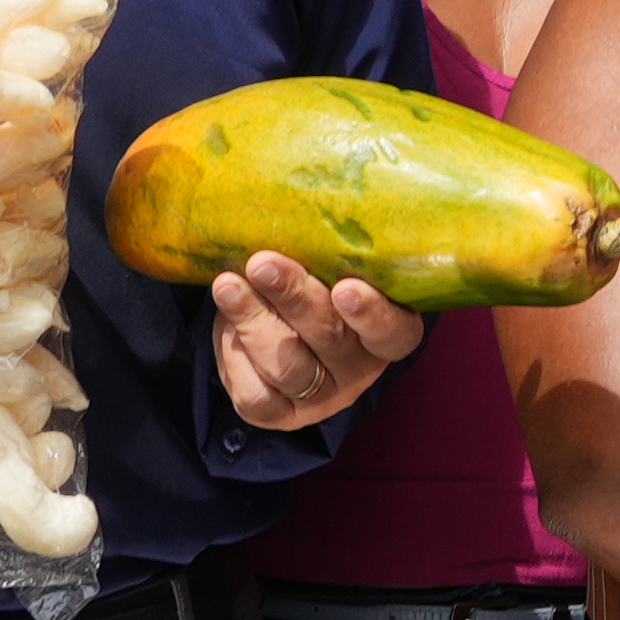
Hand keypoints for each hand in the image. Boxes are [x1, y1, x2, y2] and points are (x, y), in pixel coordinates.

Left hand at [213, 253, 424, 437]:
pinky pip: (256, 396)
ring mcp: (321, 396)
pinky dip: (235, 357)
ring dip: (253, 321)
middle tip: (263, 263)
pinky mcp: (281, 414)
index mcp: (389, 332)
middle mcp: (359, 368)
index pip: (393, 332)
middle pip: (329, 339)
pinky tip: (226, 323)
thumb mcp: (334, 265)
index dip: (372, 314)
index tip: (346, 288)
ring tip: (227, 285)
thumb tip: (296, 205)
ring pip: (288, 367)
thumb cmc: (318, 280)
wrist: (281, 321)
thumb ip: (329, 250)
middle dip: (293, 298)